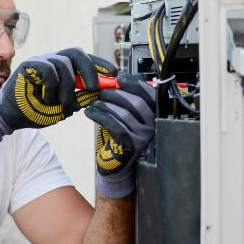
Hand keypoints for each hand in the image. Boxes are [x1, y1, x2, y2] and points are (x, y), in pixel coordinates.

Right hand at [0, 48, 116, 142]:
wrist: (12, 116)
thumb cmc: (36, 111)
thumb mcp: (64, 107)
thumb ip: (80, 99)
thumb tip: (99, 92)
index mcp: (63, 70)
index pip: (85, 60)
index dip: (100, 64)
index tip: (114, 74)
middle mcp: (53, 61)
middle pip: (77, 53)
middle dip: (90, 69)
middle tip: (94, 87)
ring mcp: (41, 61)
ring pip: (64, 63)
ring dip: (67, 87)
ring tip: (61, 102)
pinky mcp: (30, 65)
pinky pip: (49, 69)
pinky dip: (52, 87)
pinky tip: (45, 97)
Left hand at [84, 73, 155, 198]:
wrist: (116, 164)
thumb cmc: (120, 136)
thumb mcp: (126, 115)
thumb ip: (125, 98)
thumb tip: (114, 79)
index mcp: (153, 115)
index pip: (149, 94)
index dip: (134, 83)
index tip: (119, 78)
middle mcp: (151, 126)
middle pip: (136, 102)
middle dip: (116, 93)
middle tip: (102, 92)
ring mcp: (141, 137)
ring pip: (123, 113)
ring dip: (105, 104)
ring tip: (94, 103)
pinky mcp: (128, 145)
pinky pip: (113, 125)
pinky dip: (99, 115)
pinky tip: (90, 112)